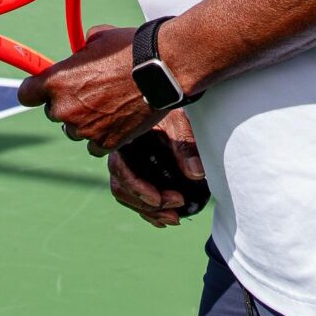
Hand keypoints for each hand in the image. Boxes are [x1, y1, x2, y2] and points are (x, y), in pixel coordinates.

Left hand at [17, 25, 159, 154]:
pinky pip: (95, 146)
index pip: (26, 94)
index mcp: (56, 81)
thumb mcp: (98, 38)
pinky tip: (116, 122)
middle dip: (67, 105)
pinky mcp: (105, 143)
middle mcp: (65, 108)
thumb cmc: (131, 50)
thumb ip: (81, 51)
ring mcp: (84, 128)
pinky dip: (103, 136)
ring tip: (108, 106)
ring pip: (75, 131)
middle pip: (54, 113)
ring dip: (85, 122)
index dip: (35, 91)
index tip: (43, 90)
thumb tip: (82, 52)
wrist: (162, 70)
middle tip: (90, 93)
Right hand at [108, 110, 203, 227]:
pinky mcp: (135, 172)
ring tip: (174, 219)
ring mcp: (124, 165)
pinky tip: (164, 220)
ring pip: (127, 196)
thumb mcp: (176, 121)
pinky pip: (135, 196)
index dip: (139, 189)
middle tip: (175, 213)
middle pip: (122, 189)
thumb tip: (197, 174)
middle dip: (148, 206)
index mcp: (121, 141)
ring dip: (149, 212)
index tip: (160, 200)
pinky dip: (148, 211)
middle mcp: (118, 155)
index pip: (121, 171)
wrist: (163, 95)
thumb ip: (184, 146)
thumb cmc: (166, 105)